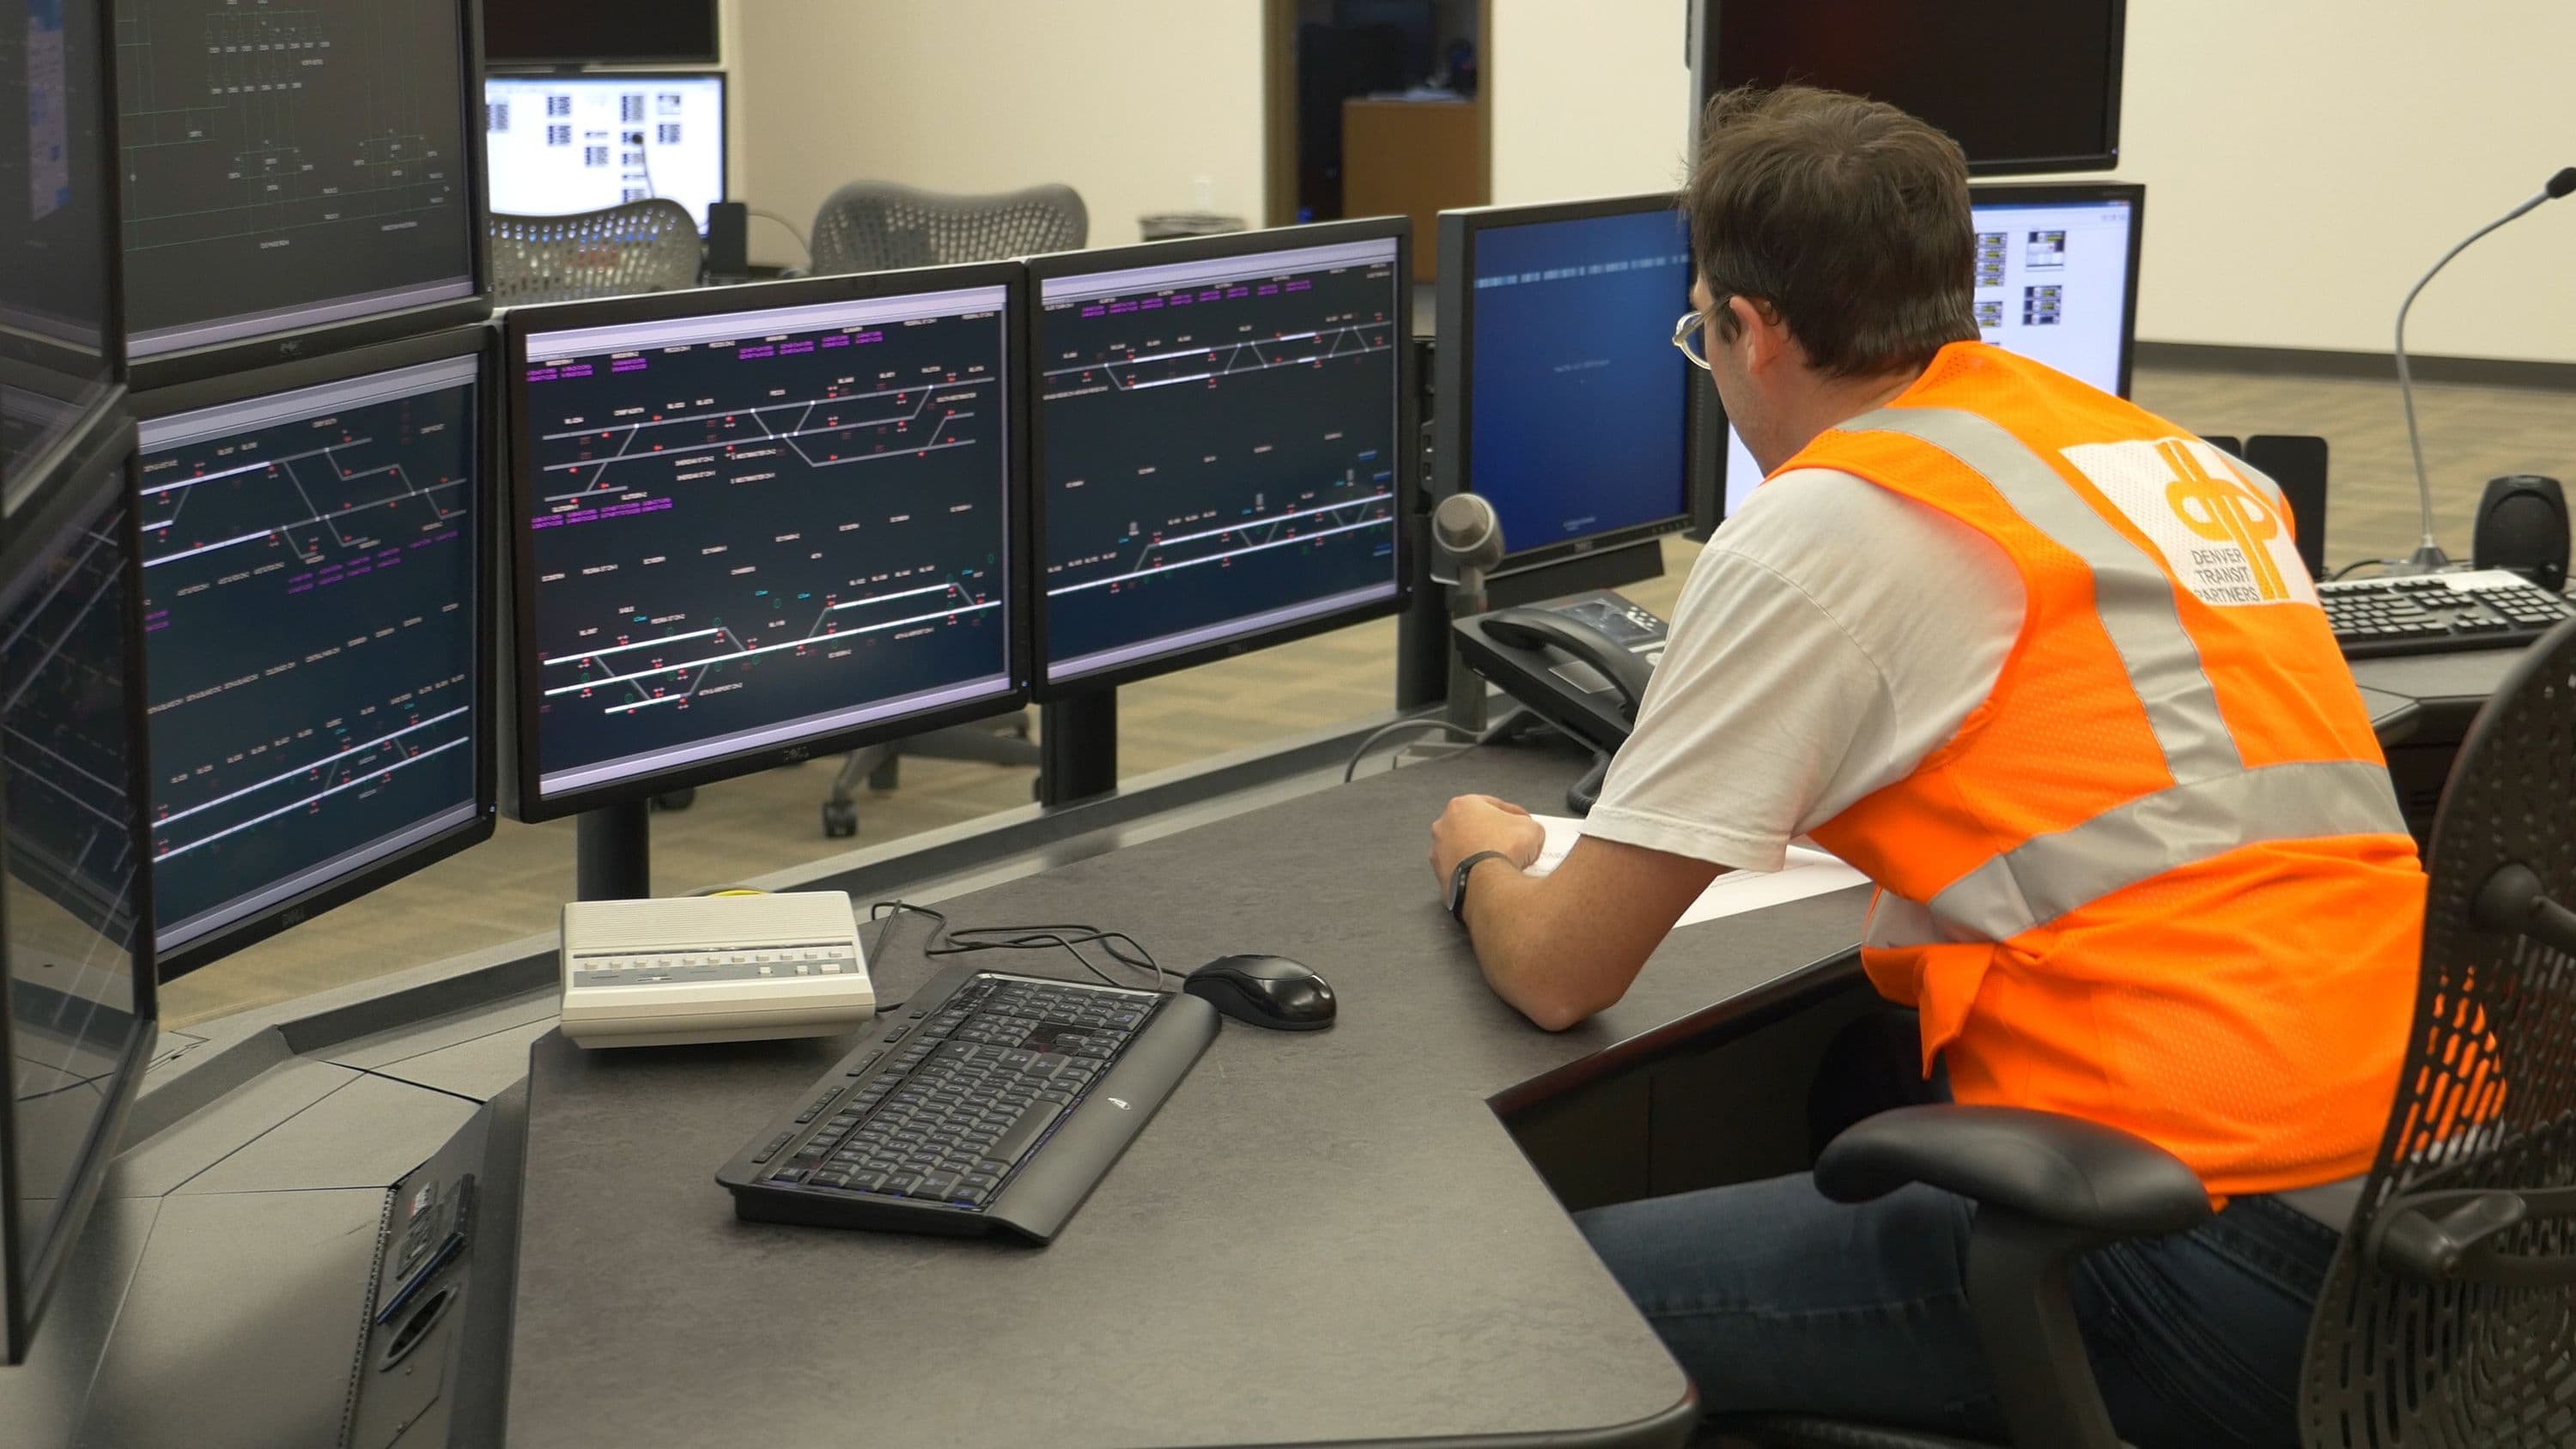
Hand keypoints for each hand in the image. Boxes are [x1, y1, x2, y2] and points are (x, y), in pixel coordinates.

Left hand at [1428, 794, 1545, 889]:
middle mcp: (1444, 825)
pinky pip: (1461, 869)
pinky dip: (1474, 871)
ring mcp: (1438, 851)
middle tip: (1512, 843)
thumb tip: (1528, 833)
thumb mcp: (1532, 829)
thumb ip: (1528, 825)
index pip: (1492, 805)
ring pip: (1465, 849)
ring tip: (1502, 863)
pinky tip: (1490, 877)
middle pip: (1475, 826)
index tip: (1523, 822)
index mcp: (1463, 805)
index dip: (1513, 814)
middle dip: (1493, 833)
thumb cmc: (1503, 850)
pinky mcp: (1440, 875)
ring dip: (1481, 853)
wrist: (1487, 884)